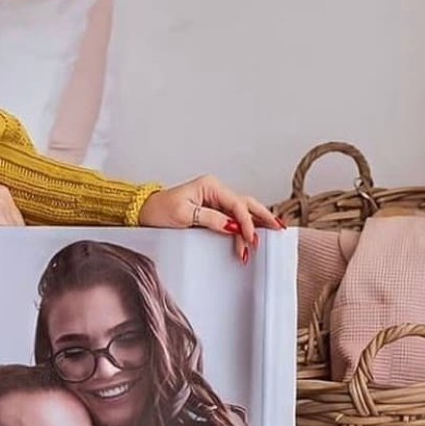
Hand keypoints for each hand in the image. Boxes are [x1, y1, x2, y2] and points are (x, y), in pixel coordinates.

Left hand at [137, 174, 285, 264]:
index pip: (236, 204)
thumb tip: (233, 225)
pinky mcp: (212, 210)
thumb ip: (210, 218)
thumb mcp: (184, 215)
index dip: (246, 222)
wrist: (145, 212)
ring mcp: (215, 199)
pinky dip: (245, 225)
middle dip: (263, 217)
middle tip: (279, 229)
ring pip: (242, 210)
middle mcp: (216, 190)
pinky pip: (233, 216)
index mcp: (210, 186)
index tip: (251, 239)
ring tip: (271, 234)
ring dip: (255, 223)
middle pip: (246, 203)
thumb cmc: (160, 211)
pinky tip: (256, 231)